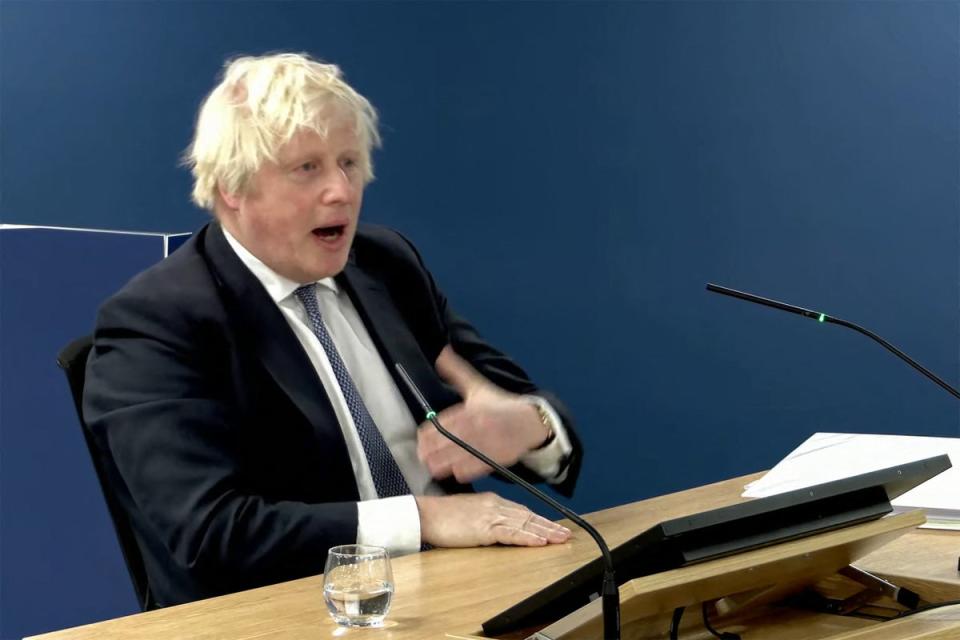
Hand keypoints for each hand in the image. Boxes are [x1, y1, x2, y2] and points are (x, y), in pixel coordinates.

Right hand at [416, 492, 570, 547]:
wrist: (425, 514)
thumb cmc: (440, 516)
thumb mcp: (467, 515)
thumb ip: (483, 519)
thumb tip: (494, 528)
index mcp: (491, 502)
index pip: (521, 511)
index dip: (539, 520)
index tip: (552, 526)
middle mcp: (495, 505)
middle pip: (528, 516)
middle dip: (548, 525)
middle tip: (566, 534)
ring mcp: (491, 516)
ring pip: (525, 524)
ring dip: (545, 532)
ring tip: (561, 538)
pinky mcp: (485, 528)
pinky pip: (511, 533)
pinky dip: (528, 538)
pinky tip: (540, 541)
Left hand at [417, 346, 551, 482]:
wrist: (529, 422)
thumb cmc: (500, 404)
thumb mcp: (478, 386)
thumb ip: (457, 372)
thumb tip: (442, 353)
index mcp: (468, 410)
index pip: (438, 426)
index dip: (425, 436)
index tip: (421, 440)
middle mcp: (474, 428)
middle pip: (442, 445)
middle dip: (428, 452)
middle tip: (423, 457)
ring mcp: (483, 446)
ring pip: (452, 460)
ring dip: (439, 465)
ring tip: (433, 466)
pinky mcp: (492, 460)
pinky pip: (469, 471)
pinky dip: (458, 473)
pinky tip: (452, 471)